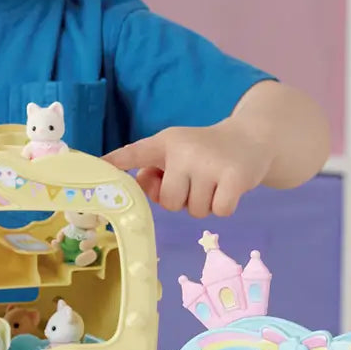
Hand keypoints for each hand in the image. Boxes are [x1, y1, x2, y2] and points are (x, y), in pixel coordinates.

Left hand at [103, 120, 272, 217]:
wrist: (253, 137)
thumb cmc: (206, 151)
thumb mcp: (178, 153)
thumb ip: (156, 170)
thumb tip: (142, 188)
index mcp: (166, 141)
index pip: (135, 152)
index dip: (115, 162)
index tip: (98, 166)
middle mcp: (185, 150)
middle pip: (167, 201)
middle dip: (181, 200)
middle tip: (197, 180)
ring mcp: (210, 163)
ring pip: (193, 210)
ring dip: (204, 204)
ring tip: (214, 182)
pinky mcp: (234, 177)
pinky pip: (218, 212)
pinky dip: (224, 207)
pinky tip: (229, 188)